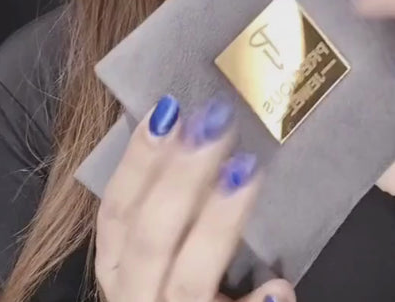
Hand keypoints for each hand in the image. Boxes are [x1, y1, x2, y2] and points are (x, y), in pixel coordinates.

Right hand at [96, 95, 294, 301]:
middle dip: (181, 177)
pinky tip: (278, 284)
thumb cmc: (168, 283)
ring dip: (217, 223)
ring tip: (246, 171)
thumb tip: (180, 131)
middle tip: (216, 124)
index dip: (137, 161)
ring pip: (189, 276)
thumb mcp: (156, 251)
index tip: (167, 110)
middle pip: (150, 237)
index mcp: (118, 265)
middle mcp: (134, 294)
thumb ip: (167, 203)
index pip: (116, 211)